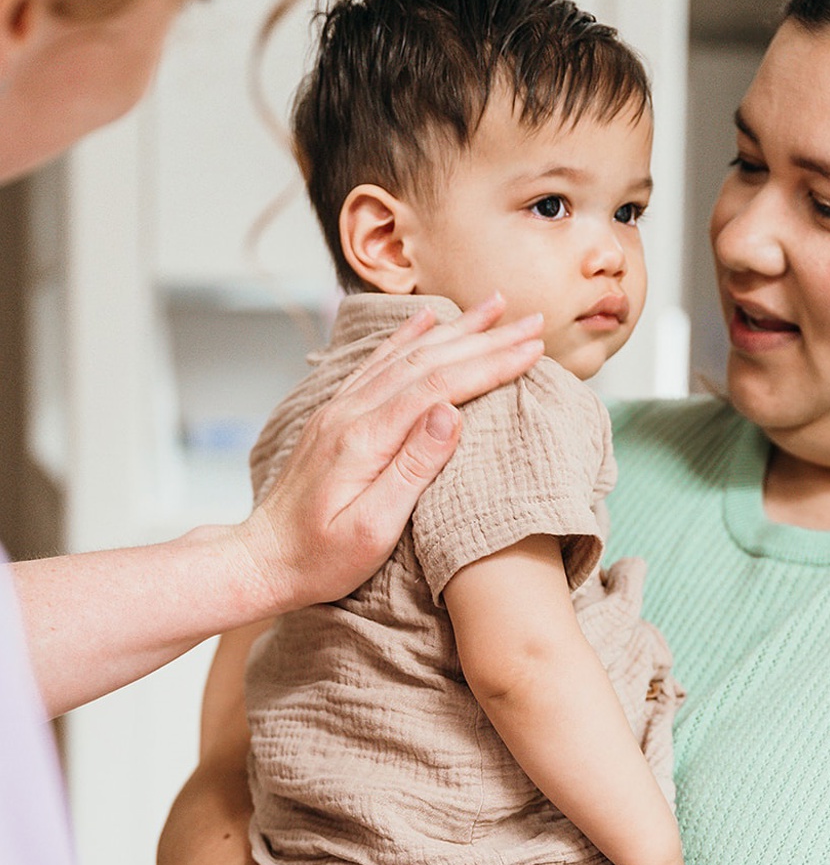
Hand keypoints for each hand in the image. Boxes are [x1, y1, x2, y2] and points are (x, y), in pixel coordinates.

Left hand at [234, 293, 542, 613]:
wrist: (261, 559)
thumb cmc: (319, 558)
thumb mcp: (371, 529)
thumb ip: (412, 469)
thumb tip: (450, 413)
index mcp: (364, 438)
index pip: (439, 386)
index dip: (489, 364)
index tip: (531, 349)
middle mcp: (351, 412)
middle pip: (428, 360)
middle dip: (485, 338)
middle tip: (533, 320)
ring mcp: (340, 408)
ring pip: (406, 353)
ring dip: (455, 328)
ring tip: (494, 306)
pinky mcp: (336, 414)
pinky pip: (378, 361)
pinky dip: (408, 335)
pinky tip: (427, 317)